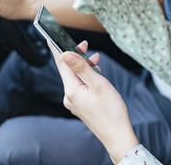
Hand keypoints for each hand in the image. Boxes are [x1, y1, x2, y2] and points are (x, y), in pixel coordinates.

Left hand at [50, 41, 139, 162]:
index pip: (61, 64)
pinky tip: (96, 74)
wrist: (117, 135)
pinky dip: (87, 77)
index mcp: (71, 90)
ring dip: (84, 67)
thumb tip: (66, 53)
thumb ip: (81, 67)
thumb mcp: (98, 84)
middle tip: (85, 44)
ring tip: (96, 60)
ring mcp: (75, 102)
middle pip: (68, 70)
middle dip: (76, 56)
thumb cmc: (111, 111)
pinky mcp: (81, 106)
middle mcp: (69, 96)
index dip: (58, 48)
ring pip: (76, 78)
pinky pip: (80, 86)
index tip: (53, 36)